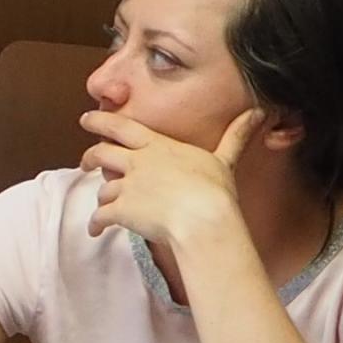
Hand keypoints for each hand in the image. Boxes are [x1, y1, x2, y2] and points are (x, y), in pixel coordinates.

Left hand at [81, 108, 259, 253]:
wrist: (201, 218)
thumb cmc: (214, 190)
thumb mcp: (223, 158)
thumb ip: (235, 136)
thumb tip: (259, 113)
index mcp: (157, 146)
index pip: (121, 128)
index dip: (100, 122)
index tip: (86, 120)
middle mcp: (136, 163)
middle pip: (101, 154)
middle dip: (89, 157)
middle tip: (84, 162)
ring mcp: (126, 187)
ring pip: (103, 188)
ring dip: (101, 196)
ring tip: (103, 203)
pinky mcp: (120, 211)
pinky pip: (99, 216)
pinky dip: (95, 224)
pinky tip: (95, 230)